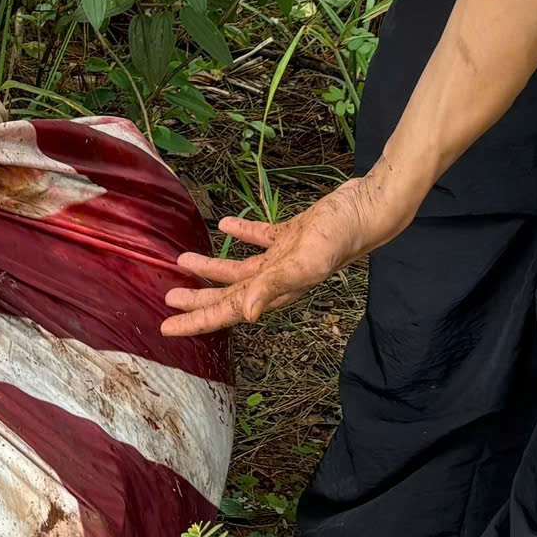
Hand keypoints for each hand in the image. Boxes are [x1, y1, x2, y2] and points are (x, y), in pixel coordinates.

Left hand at [159, 175, 413, 337]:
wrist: (369, 209)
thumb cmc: (339, 237)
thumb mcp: (304, 261)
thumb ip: (274, 285)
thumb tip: (244, 313)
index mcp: (278, 289)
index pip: (228, 311)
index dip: (198, 320)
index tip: (168, 327)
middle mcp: (279, 277)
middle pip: (230, 293)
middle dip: (199, 299)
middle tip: (167, 297)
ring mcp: (286, 256)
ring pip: (241, 267)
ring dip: (213, 266)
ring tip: (183, 259)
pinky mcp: (293, 233)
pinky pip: (260, 236)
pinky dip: (242, 232)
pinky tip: (225, 223)